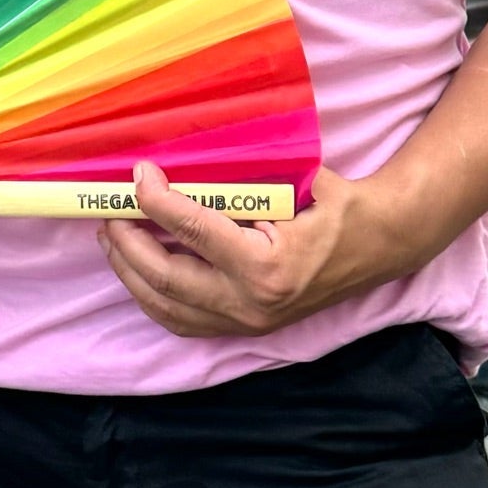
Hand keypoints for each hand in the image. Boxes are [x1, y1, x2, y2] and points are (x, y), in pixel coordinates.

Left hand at [99, 164, 414, 338]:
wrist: (379, 245)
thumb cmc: (336, 203)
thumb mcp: (293, 178)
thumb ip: (240, 176)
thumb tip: (180, 158)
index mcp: (266, 265)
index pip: (193, 229)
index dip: (155, 200)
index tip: (137, 174)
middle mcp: (253, 304)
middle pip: (168, 278)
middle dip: (129, 244)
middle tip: (108, 211)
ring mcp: (249, 323)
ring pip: (169, 308)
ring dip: (133, 274)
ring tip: (112, 239)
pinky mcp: (248, 329)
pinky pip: (186, 321)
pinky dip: (155, 297)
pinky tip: (139, 271)